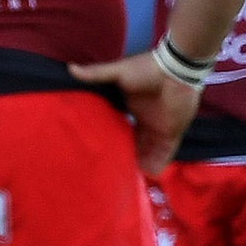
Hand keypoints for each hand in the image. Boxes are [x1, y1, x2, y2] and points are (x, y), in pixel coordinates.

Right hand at [70, 52, 200, 171]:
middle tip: (111, 168)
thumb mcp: (118, 72)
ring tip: (126, 177)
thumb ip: (97, 73)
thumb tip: (71, 68)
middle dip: (125, 154)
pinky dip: (159, 163)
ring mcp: (159, 128)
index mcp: (132, 108)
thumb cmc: (147, 69)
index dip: (113, 137)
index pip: (121, 126)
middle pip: (134, 142)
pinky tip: (149, 175)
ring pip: (148, 151)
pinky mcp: (172, 134)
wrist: (175, 70)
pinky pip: (166, 154)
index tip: (99, 147)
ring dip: (140, 162)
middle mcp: (145, 121)